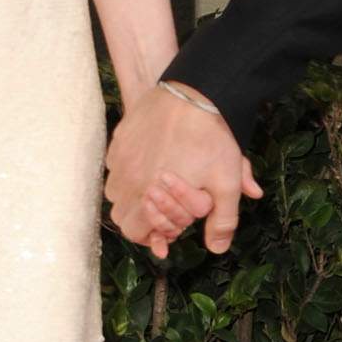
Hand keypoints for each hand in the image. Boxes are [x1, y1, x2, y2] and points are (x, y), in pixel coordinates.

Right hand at [105, 83, 261, 258]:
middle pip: (121, 215)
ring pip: (115, 191)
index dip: (153, 235)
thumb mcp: (226, 183)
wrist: (194, 92)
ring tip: (156, 188)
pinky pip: (114, 165)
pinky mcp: (120, 138)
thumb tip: (218, 249)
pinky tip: (150, 163)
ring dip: (133, 196)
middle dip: (142, 218)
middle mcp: (126, 179)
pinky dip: (127, 171)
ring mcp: (120, 157)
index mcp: (148, 195)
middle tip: (167, 209)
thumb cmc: (211, 138)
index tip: (171, 228)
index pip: (134, 232)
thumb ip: (223, 221)